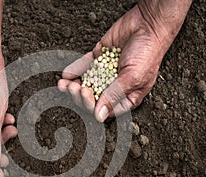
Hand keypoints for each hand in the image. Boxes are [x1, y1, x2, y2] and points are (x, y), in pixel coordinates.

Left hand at [58, 0, 190, 121]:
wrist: (148, 24)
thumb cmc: (148, 53)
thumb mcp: (132, 78)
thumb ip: (114, 96)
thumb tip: (99, 116)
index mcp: (126, 96)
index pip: (105, 109)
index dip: (92, 106)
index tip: (86, 95)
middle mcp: (114, 87)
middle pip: (92, 99)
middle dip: (80, 96)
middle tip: (76, 88)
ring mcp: (104, 73)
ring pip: (85, 84)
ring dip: (73, 86)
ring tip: (64, 84)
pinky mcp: (97, 59)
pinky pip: (83, 67)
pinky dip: (73, 71)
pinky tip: (65, 75)